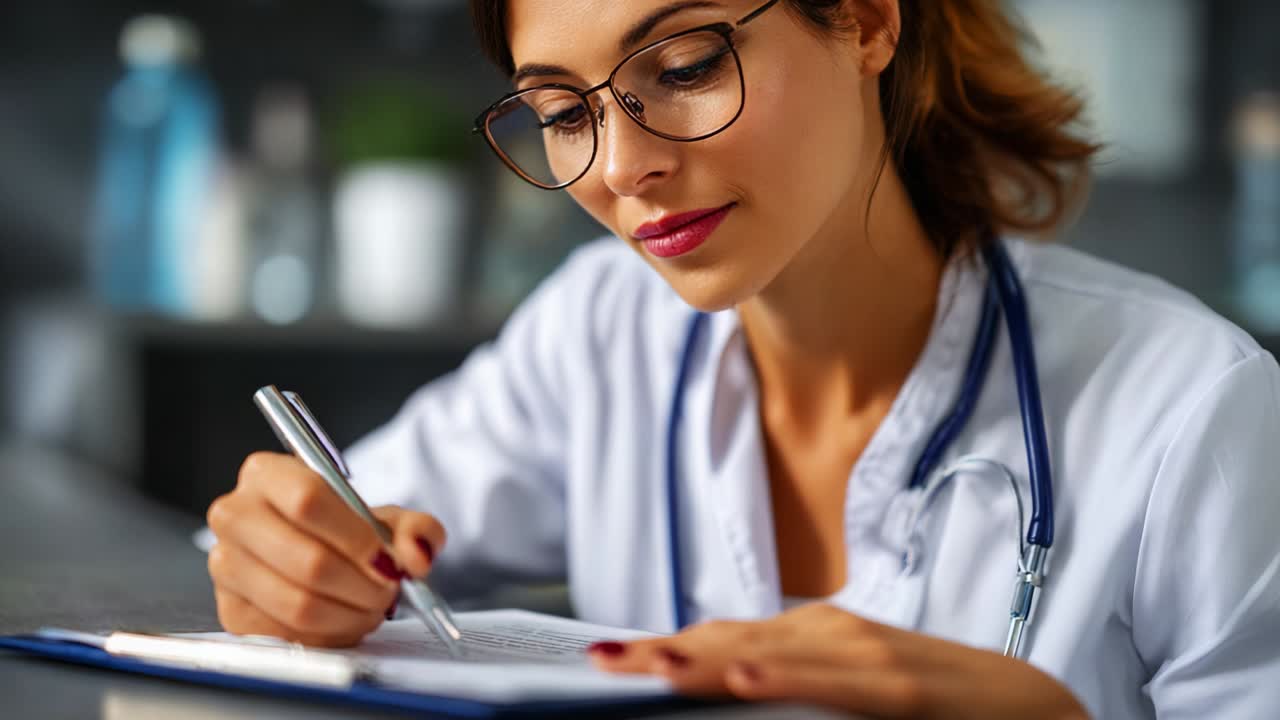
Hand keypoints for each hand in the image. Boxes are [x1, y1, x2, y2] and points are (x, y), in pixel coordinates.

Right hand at [206, 451, 446, 646]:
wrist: (315, 554)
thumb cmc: (345, 531)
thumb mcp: (386, 519)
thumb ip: (415, 530)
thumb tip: (417, 555)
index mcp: (266, 474)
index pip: (308, 500)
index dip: (356, 537)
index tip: (388, 560)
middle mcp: (235, 515)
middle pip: (306, 559)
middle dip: (362, 584)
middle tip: (389, 590)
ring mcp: (226, 564)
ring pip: (298, 603)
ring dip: (350, 613)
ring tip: (373, 606)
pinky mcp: (230, 610)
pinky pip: (288, 634)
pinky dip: (329, 634)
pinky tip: (345, 619)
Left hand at [588, 603, 1088, 719]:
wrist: (1028, 704)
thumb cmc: (933, 697)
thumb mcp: (847, 688)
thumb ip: (791, 683)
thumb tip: (727, 689)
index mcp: (813, 636)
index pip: (722, 640)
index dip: (663, 646)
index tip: (608, 656)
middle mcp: (831, 635)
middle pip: (732, 643)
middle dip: (665, 653)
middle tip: (603, 661)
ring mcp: (865, 658)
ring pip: (771, 658)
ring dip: (707, 660)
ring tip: (651, 665)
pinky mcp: (900, 689)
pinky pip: (833, 685)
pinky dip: (786, 679)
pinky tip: (746, 681)